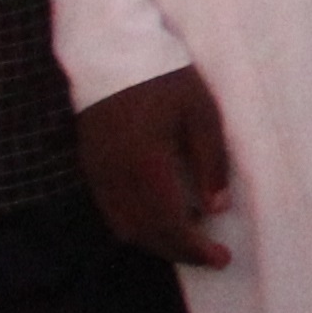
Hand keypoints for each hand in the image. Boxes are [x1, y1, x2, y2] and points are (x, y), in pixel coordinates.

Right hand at [78, 65, 237, 268]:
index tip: (221, 258)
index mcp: (147, 167)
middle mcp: (116, 179)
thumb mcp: (203, 115)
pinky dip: (137, 224)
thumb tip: (217, 209)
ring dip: (157, 240)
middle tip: (211, 255)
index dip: (195, 249)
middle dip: (179, 251)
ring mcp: (98, 174)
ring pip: (125, 227)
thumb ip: (211, 163)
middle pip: (146, 234)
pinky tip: (161, 214)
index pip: (170, 226)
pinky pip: (111, 210)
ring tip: (191, 236)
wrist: (112, 54)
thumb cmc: (166, 81)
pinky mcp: (90, 166)